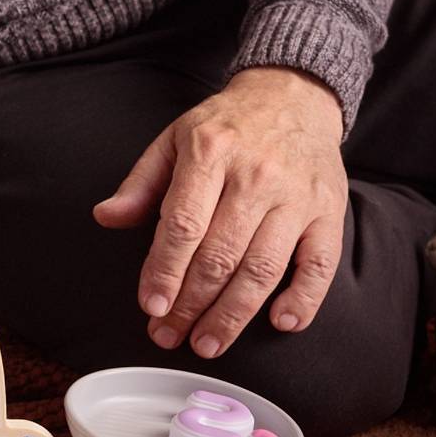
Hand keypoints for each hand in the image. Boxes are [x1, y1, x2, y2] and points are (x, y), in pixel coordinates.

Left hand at [93, 66, 353, 357]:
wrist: (295, 94)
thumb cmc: (230, 124)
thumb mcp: (175, 139)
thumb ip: (141, 183)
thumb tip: (106, 217)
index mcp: (212, 152)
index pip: (183, 225)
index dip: (165, 271)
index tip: (151, 306)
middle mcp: (256, 175)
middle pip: (220, 255)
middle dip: (191, 305)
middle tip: (169, 334)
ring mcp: (296, 196)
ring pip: (263, 268)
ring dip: (234, 315)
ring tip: (208, 342)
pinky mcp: (328, 210)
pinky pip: (320, 263)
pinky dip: (303, 298)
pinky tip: (281, 322)